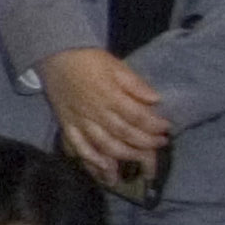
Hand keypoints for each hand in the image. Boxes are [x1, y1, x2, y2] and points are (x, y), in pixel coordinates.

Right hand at [40, 47, 173, 185]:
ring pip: (104, 144)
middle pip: (123, 133)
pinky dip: (91, 159)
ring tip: (140, 160)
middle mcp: (95, 111)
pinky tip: (105, 168)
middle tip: (160, 144)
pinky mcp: (67, 125)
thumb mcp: (117, 66)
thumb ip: (135, 84)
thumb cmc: (90, 60)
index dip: (154, 125)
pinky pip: (78, 146)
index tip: (167, 128)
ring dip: (124, 155)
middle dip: (145, 142)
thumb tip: (156, 100)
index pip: (136, 116)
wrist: (57, 56)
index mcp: (109, 95)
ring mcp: (80, 121)